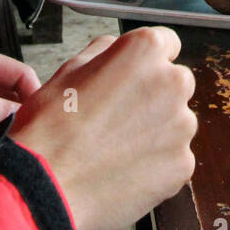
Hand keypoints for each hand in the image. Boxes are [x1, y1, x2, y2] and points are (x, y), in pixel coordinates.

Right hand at [10, 28, 196, 229]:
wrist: (47, 187)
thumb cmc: (51, 129)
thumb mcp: (69, 69)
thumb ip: (106, 51)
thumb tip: (117, 50)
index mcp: (146, 51)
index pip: (166, 42)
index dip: (146, 61)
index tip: (137, 75)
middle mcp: (171, 83)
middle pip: (175, 83)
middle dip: (154, 96)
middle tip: (118, 117)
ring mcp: (181, 126)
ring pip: (176, 122)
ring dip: (155, 130)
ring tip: (115, 147)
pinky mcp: (182, 164)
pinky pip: (174, 157)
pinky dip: (155, 163)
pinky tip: (123, 168)